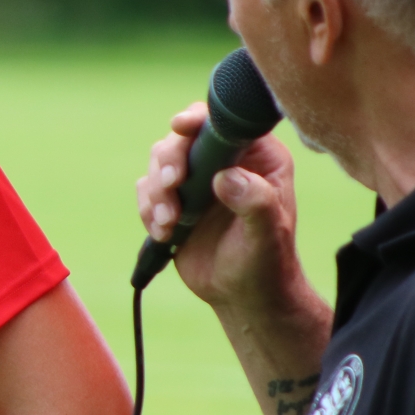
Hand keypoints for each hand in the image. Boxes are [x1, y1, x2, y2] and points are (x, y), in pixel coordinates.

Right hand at [135, 101, 306, 313]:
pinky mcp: (173, 200)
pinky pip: (147, 192)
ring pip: (158, 164)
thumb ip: (255, 202)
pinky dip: (149, 211)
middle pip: (180, 140)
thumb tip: (226, 177)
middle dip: (169, 163)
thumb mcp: (267, 234)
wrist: (243, 295)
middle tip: (171, 187)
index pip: (222, 123)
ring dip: (157, 194)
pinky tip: (166, 234)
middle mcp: (223, 162)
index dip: (198, 119)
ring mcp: (196, 181)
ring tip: (170, 224)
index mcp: (257, 158)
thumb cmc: (267, 262)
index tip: (180, 128)